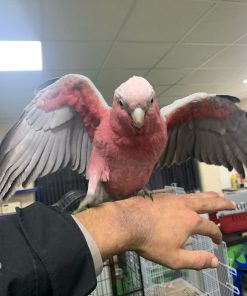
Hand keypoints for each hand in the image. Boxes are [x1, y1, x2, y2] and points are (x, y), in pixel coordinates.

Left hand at [75, 192, 234, 269]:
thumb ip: (196, 260)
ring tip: (216, 195)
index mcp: (191, 221)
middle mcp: (186, 206)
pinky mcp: (163, 195)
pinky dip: (193, 195)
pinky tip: (190, 197)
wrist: (127, 222)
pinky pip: (183, 194)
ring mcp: (174, 198)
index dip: (217, 235)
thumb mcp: (174, 258)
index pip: (210, 227)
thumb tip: (215, 261)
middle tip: (230, 203)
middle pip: (209, 201)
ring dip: (209, 195)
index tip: (218, 240)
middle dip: (222, 203)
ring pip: (196, 194)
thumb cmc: (150, 242)